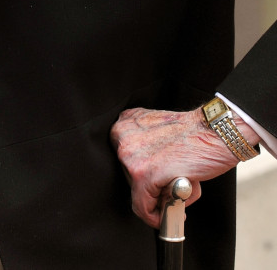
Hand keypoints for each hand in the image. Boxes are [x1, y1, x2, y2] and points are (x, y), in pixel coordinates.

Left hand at [110, 105, 257, 227]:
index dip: (143, 174)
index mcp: (126, 122)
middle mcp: (123, 135)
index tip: (155, 183)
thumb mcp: (159, 130)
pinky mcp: (143, 174)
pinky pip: (142, 207)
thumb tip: (145, 178)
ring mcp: (130, 155)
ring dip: (159, 200)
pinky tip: (171, 214)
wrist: (215, 133)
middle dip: (152, 187)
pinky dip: (155, 217)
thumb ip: (147, 147)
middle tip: (172, 187)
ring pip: (137, 192)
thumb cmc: (194, 134)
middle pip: (129, 176)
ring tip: (179, 190)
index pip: (124, 159)